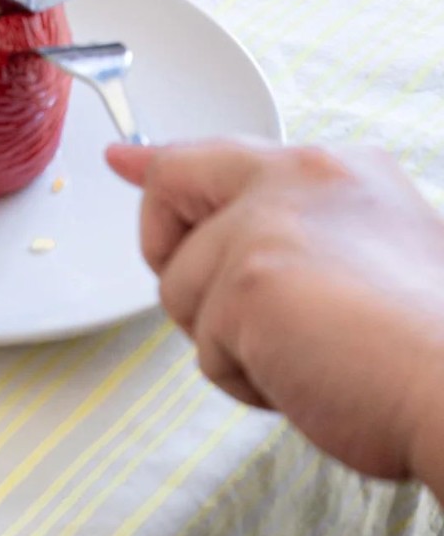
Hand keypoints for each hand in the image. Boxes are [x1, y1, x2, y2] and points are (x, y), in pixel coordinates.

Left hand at [106, 138, 443, 486]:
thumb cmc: (428, 346)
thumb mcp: (371, 251)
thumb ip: (292, 224)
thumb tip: (209, 209)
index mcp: (329, 169)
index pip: (216, 154)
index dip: (160, 166)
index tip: (123, 161)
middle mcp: (293, 178)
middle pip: (171, 194)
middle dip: (180, 260)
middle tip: (245, 310)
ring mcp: (263, 227)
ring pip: (183, 292)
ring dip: (233, 343)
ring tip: (311, 354)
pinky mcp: (245, 284)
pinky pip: (206, 350)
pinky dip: (250, 381)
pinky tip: (308, 378)